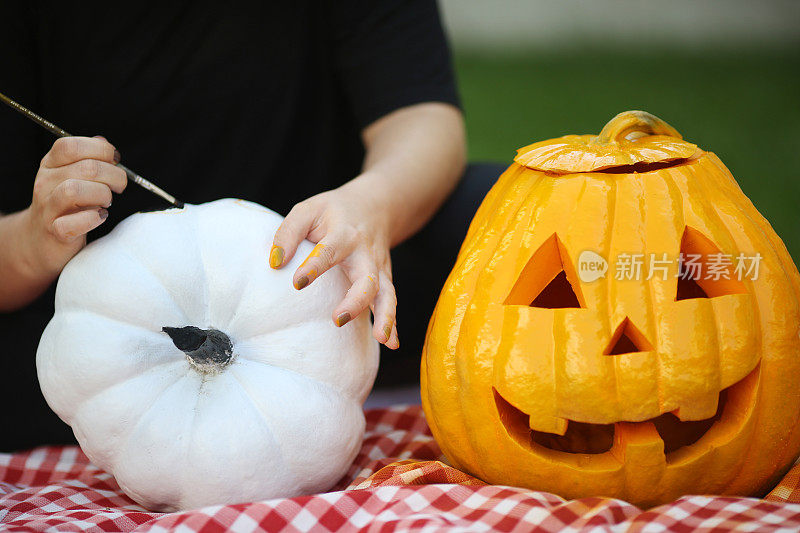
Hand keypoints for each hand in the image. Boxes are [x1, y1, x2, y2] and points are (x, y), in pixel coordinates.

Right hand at [19, 136, 125, 276]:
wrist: (40, 240)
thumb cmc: (65, 206)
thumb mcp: (72, 176)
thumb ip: (87, 158)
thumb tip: (103, 142)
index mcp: (51, 165)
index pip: (72, 146)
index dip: (100, 150)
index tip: (115, 161)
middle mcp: (46, 182)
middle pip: (86, 168)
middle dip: (114, 176)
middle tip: (118, 186)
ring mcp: (48, 207)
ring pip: (75, 191)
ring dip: (102, 195)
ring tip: (106, 202)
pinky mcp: (55, 231)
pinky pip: (73, 222)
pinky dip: (93, 218)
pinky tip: (100, 216)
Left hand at [269, 185, 399, 348]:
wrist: (374, 206)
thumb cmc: (332, 212)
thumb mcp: (307, 210)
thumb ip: (288, 233)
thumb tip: (274, 263)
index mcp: (343, 233)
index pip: (329, 251)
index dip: (315, 266)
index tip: (297, 283)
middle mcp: (365, 253)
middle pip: (367, 278)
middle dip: (356, 300)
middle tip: (338, 319)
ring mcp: (378, 268)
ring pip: (387, 293)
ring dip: (386, 316)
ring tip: (381, 339)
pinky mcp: (383, 279)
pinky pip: (390, 301)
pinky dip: (393, 323)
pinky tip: (391, 343)